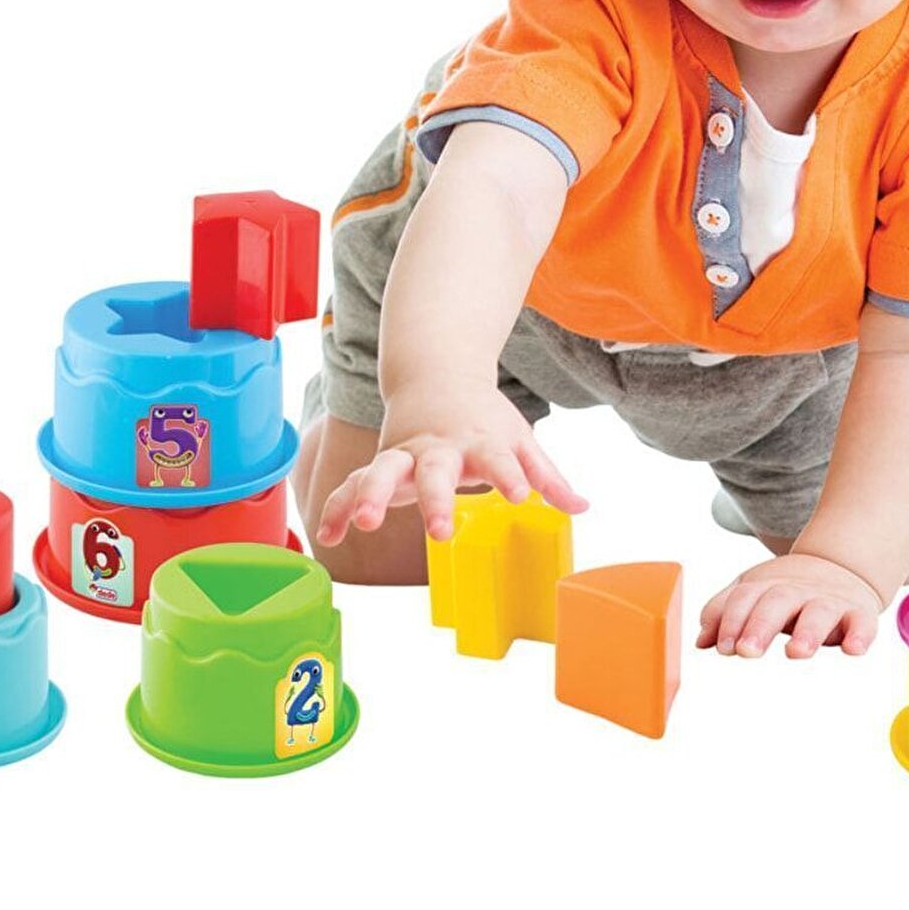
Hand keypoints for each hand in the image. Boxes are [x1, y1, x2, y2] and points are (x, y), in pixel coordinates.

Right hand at [314, 381, 587, 546]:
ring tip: (365, 522)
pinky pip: (351, 486)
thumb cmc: (481, 417)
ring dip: (371, 496)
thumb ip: (545, 475)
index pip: (496, 458)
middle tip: (439, 529)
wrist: (436, 374)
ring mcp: (403, 455)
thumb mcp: (518, 440)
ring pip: (381, 472)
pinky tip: (327, 535)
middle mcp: (436, 448)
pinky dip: (337, 508)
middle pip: (433, 470)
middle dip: (434, 499)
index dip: (509, 477)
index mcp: (476, 441)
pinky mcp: (379, 465)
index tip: (519, 496)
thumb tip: (581, 507)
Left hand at [697, 553, 882, 658]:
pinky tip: (852, 649)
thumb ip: (724, 613)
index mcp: (765, 586)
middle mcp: (796, 591)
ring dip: (807, 632)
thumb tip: (701, 641)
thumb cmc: (785, 590)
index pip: (743, 598)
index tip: (723, 647)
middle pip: (777, 602)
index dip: (731, 621)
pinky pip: (862, 623)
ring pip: (819, 612)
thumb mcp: (752, 592)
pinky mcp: (858, 613)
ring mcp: (828, 601)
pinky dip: (859, 635)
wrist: (839, 565)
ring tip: (796, 652)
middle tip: (747, 651)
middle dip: (760, 626)